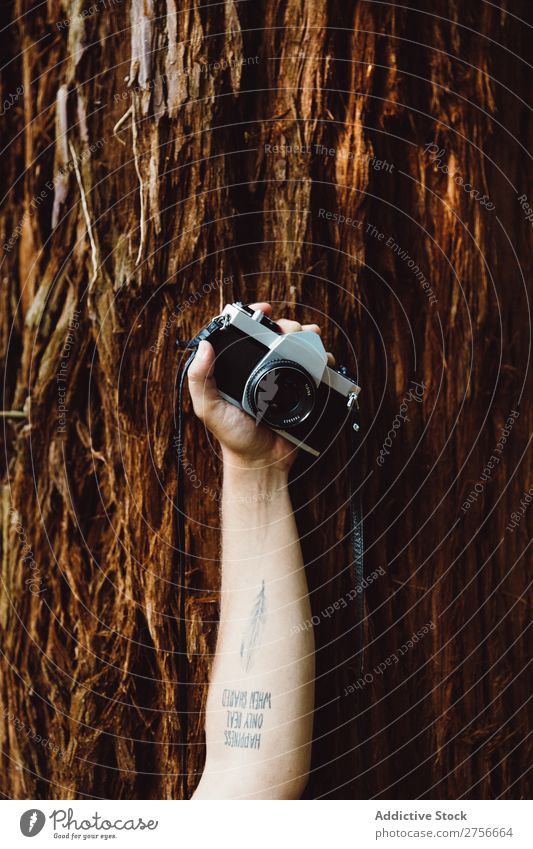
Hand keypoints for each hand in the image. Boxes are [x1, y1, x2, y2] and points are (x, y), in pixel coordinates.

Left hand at [187, 302, 332, 471]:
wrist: (262, 462)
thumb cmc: (233, 438)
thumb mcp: (208, 409)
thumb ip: (200, 380)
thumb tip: (203, 346)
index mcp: (237, 368)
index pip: (245, 333)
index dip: (254, 317)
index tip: (264, 310)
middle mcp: (261, 369)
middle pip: (276, 334)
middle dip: (287, 325)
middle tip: (290, 330)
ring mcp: (284, 379)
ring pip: (298, 347)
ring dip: (307, 338)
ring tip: (310, 339)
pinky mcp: (302, 391)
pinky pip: (315, 369)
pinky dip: (322, 359)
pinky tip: (323, 358)